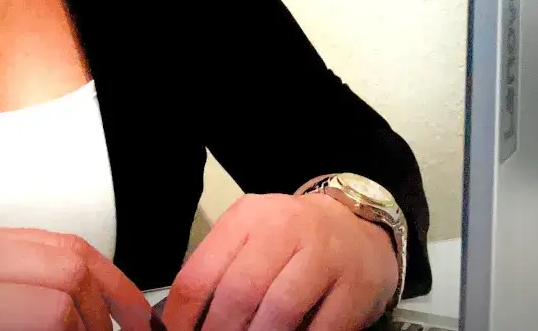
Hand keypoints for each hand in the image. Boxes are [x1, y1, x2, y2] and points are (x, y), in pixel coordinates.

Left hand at [159, 192, 398, 330]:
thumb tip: (182, 322)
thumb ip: (220, 269)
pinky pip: (321, 330)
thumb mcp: (250, 236)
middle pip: (238, 294)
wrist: (354, 225)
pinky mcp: (355, 286)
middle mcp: (284, 228)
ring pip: (279, 312)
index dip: (183, 319)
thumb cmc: (290, 238)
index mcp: (247, 217)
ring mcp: (323, 255)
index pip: (200, 273)